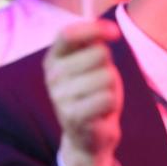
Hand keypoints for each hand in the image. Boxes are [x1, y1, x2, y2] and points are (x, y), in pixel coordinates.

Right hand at [44, 21, 122, 165]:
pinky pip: (106, 98)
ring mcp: (60, 96)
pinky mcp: (73, 116)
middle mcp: (52, 76)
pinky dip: (111, 104)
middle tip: (100, 82)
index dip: (94, 28)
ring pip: (106, 76)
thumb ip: (94, 43)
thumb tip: (110, 30)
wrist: (88, 136)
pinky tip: (101, 112)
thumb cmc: (93, 93)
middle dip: (108, 66)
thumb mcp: (92, 65)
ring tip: (101, 98)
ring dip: (112, 88)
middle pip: (98, 53)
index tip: (114, 33)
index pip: (68, 34)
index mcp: (53, 59)